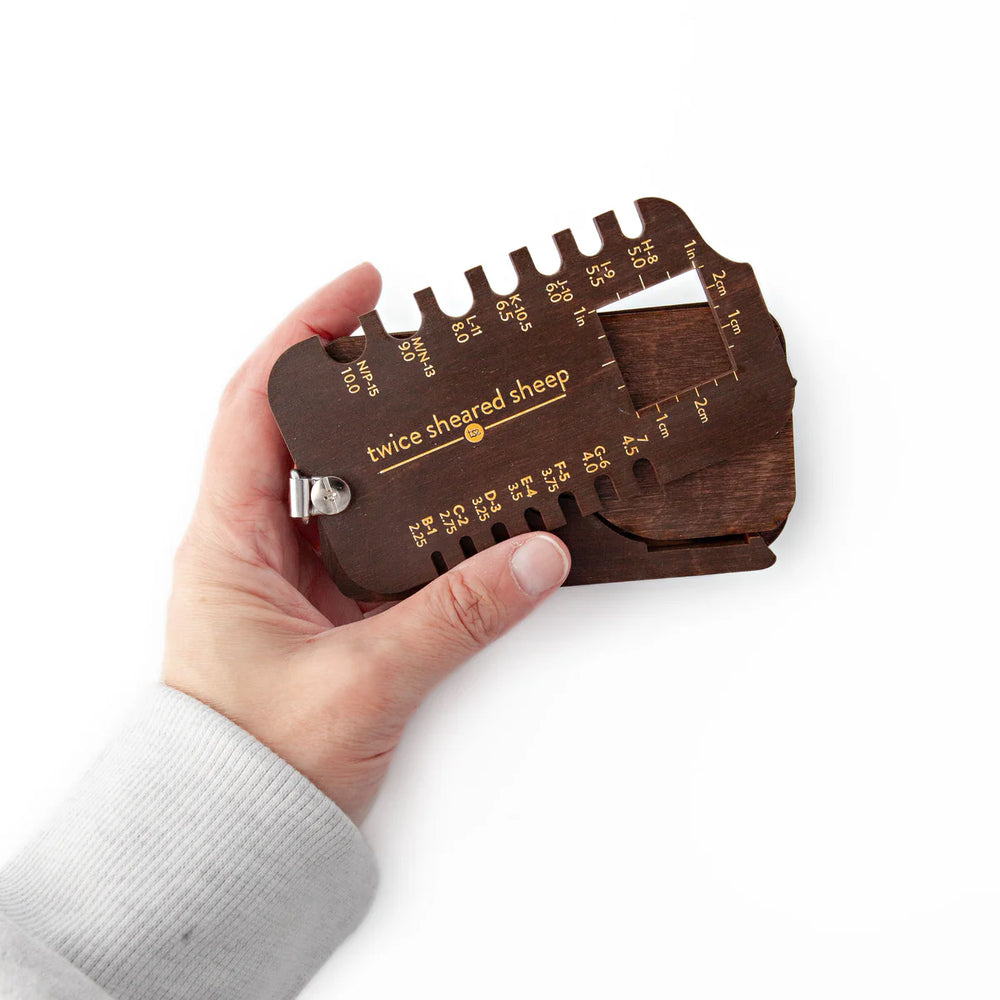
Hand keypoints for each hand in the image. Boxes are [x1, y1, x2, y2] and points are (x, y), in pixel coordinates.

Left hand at [163, 263, 570, 822]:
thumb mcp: (362, 682)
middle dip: (355, 377)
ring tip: (441, 409)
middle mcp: (252, 548)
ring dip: (384, 446)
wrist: (231, 849)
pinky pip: (365, 538)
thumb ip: (455, 618)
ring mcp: (287, 579)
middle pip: (300, 429)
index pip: (256, 403)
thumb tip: (534, 557)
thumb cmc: (254, 770)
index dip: (305, 334)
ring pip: (338, 484)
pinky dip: (404, 511)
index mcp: (229, 541)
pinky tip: (446, 502)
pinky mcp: (320, 612)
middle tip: (418, 341)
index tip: (362, 288)